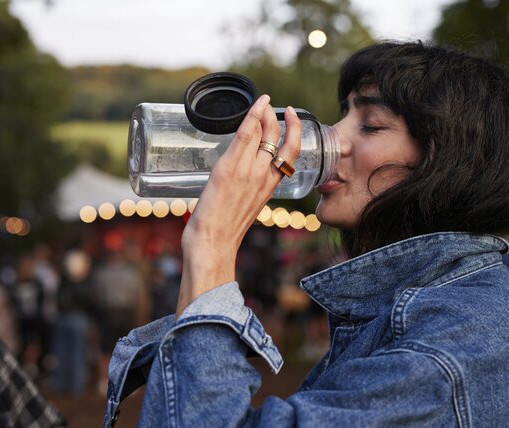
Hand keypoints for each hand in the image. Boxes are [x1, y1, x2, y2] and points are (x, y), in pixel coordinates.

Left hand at [176, 95, 301, 315]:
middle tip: (269, 106)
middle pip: (278, 138)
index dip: (294, 130)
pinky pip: (246, 136)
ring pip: (264, 133)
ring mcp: (248, 171)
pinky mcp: (229, 168)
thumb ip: (247, 189)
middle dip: (276, 117)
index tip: (289, 117)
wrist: (214, 244)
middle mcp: (264, 176)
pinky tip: (256, 104)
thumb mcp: (246, 207)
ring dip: (264, 113)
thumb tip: (240, 180)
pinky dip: (252, 116)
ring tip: (262, 102)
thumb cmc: (224, 232)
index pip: (291, 152)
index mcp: (271, 186)